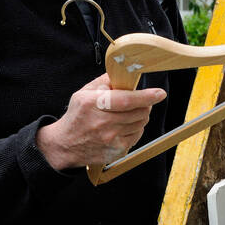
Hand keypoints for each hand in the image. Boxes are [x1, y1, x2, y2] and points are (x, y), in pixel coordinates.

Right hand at [36, 73, 166, 170]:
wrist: (65, 145)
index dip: (146, 96)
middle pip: (139, 112)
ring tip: (128, 113)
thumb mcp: (84, 93)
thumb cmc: (77, 116)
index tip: (160, 93)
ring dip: (140, 116)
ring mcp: (110, 139)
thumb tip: (125, 73)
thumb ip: (105, 81)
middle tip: (141, 101)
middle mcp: (103, 122)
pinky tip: (124, 126)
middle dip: (145, 104)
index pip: (127, 100)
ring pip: (141, 123)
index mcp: (94, 104)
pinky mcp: (116, 150)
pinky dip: (136, 128)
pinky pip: (137, 135)